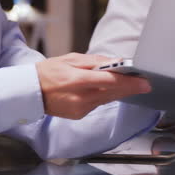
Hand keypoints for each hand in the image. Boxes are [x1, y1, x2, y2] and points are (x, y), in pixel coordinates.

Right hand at [36, 53, 151, 119]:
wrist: (28, 92)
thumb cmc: (48, 72)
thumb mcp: (71, 59)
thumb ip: (95, 61)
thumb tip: (116, 62)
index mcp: (77, 80)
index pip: (110, 82)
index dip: (129, 82)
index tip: (144, 82)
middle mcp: (80, 97)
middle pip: (113, 92)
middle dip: (130, 88)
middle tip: (145, 83)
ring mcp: (80, 109)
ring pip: (108, 99)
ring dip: (120, 92)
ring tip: (131, 84)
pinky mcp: (79, 115)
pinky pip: (98, 104)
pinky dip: (105, 96)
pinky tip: (109, 90)